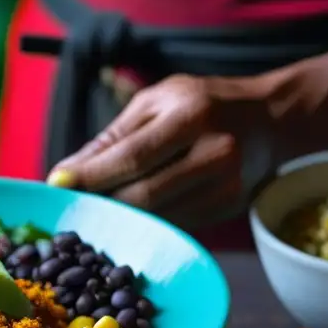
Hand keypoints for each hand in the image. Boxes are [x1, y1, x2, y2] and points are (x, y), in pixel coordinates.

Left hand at [46, 75, 273, 229]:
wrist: (270, 118)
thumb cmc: (201, 103)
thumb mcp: (156, 102)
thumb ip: (112, 138)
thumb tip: (66, 173)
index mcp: (193, 115)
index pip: (133, 156)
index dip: (92, 175)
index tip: (57, 184)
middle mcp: (215, 152)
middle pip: (144, 195)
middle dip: (101, 203)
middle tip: (71, 204)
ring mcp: (226, 187)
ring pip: (157, 218)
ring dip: (119, 219)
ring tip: (93, 211)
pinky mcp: (227, 210)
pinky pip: (174, 225)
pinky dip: (145, 224)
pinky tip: (127, 217)